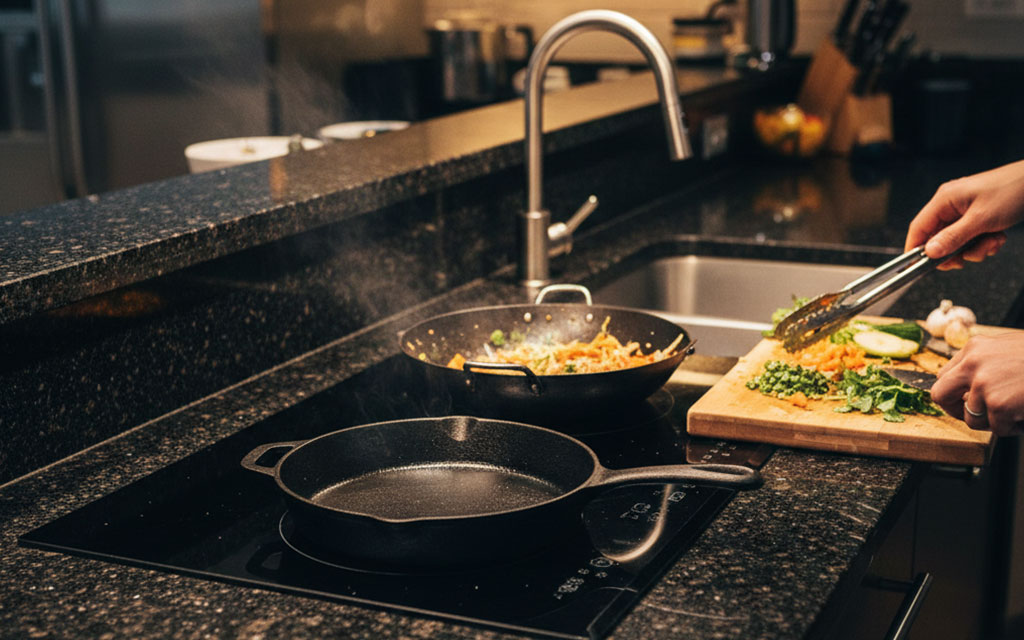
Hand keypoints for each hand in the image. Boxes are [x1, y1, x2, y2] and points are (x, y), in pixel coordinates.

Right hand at [905, 160, 1023, 268]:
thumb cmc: (1012, 191)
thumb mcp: (981, 220)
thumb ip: (953, 237)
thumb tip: (930, 252)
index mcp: (945, 199)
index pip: (919, 227)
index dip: (916, 249)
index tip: (918, 267)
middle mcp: (951, 204)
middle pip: (938, 237)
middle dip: (956, 251)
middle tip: (966, 258)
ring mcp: (965, 210)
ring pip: (957, 241)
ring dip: (975, 248)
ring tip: (992, 242)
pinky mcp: (977, 216)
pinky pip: (971, 238)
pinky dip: (984, 243)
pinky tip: (997, 237)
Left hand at [930, 333, 1023, 435]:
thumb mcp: (1008, 349)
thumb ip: (987, 364)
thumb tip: (971, 386)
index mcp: (974, 347)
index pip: (945, 375)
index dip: (954, 393)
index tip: (965, 401)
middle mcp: (972, 363)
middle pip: (941, 395)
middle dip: (955, 410)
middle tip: (975, 416)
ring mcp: (983, 384)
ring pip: (972, 419)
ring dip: (995, 421)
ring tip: (1018, 411)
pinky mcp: (998, 404)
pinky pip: (999, 428)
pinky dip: (1014, 428)